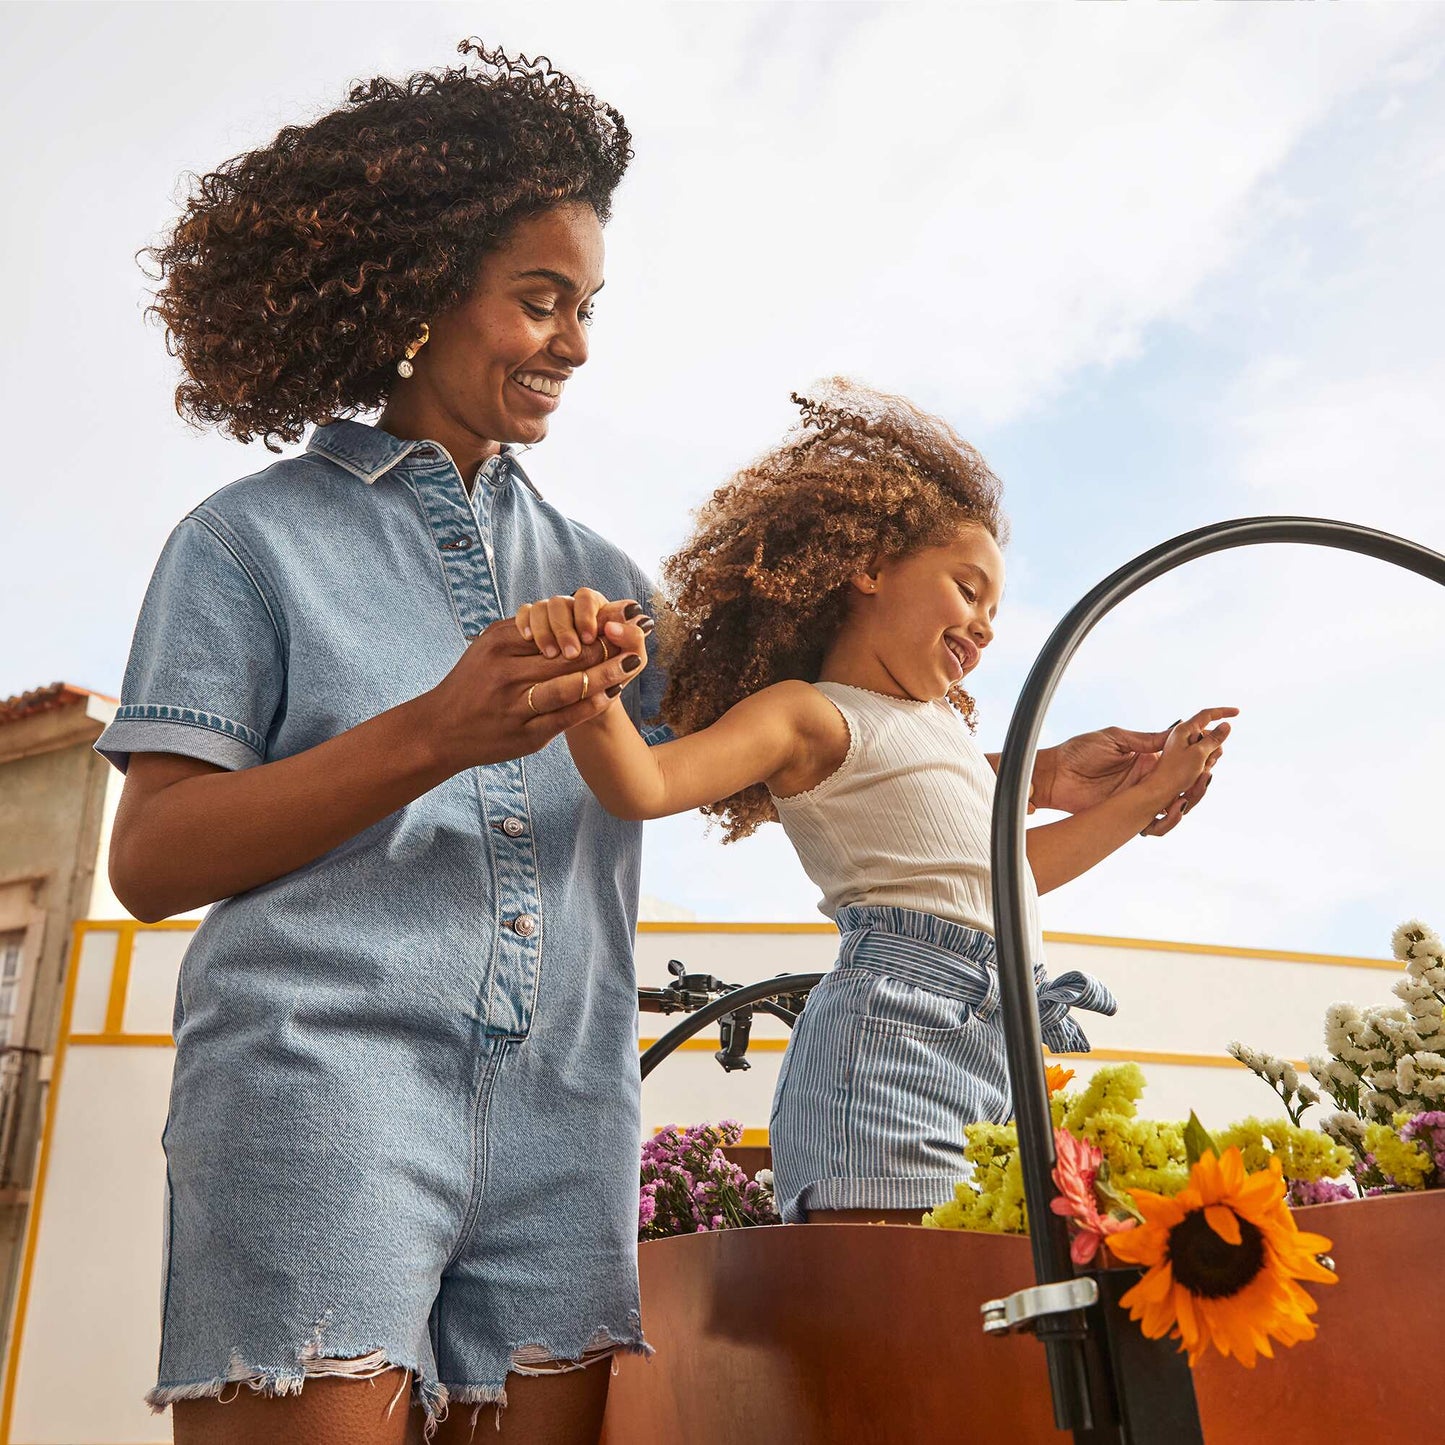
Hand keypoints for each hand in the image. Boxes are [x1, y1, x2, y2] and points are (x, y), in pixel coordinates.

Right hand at [422, 617, 647, 771]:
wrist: (440, 731)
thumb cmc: (472, 682)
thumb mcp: (489, 646)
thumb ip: (524, 629)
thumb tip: (570, 611)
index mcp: (499, 646)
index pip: (555, 628)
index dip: (590, 623)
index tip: (617, 615)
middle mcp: (507, 676)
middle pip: (568, 657)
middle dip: (606, 645)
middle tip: (635, 635)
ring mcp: (517, 708)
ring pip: (571, 688)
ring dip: (607, 675)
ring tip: (631, 663)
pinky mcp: (526, 737)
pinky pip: (566, 718)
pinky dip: (591, 706)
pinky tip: (611, 695)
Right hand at [516, 588, 652, 662]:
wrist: (591, 696)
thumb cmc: (614, 675)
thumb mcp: (630, 659)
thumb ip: (634, 638)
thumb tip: (636, 617)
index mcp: (596, 607)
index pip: (586, 597)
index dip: (586, 615)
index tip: (590, 638)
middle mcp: (570, 607)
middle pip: (559, 603)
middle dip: (564, 629)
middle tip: (571, 654)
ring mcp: (548, 617)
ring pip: (539, 609)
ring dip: (544, 631)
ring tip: (551, 654)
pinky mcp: (529, 627)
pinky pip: (523, 615)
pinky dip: (524, 624)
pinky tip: (529, 639)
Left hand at [1035, 708, 1236, 835]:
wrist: (1051, 775)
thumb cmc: (1077, 751)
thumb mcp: (1115, 738)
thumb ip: (1146, 740)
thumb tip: (1178, 732)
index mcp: (1146, 758)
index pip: (1181, 759)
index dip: (1199, 756)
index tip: (1214, 749)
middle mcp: (1146, 779)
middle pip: (1184, 783)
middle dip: (1200, 777)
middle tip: (1209, 771)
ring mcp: (1138, 798)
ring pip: (1175, 803)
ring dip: (1190, 796)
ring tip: (1198, 786)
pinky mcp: (1128, 814)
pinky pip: (1154, 821)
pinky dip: (1168, 818)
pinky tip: (1175, 807)